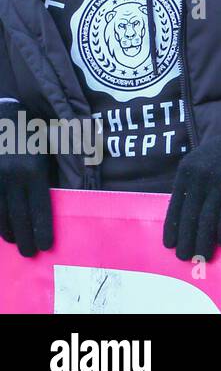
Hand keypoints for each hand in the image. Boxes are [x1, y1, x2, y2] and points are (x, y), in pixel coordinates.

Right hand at [0, 104, 53, 257]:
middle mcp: (12, 178)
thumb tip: (64, 196)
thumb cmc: (33, 132)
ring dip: (9, 231)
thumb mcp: (50, 147)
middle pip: (19, 216)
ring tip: (16, 244)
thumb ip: (55, 171)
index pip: (39, 207)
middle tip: (30, 253)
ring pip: (1, 213)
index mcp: (33, 171)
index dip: (42, 228)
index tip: (46, 246)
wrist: (4, 117)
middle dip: (25, 237)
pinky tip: (3, 230)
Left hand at [163, 118, 220, 260]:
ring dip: (204, 244)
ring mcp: (220, 183)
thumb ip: (192, 185)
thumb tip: (183, 220)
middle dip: (187, 241)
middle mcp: (200, 178)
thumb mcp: (202, 163)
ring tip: (204, 257)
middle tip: (186, 258)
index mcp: (187, 172)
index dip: (172, 228)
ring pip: (207, 221)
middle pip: (190, 217)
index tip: (170, 246)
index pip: (175, 207)